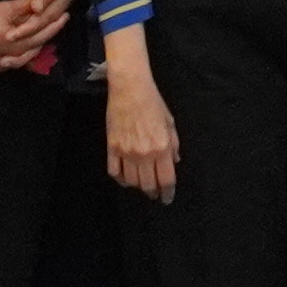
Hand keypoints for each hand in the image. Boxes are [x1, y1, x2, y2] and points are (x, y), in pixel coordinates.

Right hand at [103, 40, 179, 201]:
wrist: (130, 89)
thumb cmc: (153, 103)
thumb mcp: (170, 123)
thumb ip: (174, 144)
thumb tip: (175, 162)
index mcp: (162, 148)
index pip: (166, 179)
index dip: (168, 193)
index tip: (167, 198)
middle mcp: (144, 154)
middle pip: (148, 185)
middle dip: (153, 193)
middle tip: (155, 195)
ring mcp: (126, 152)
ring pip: (131, 181)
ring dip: (138, 187)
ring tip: (142, 186)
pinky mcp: (112, 147)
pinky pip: (114, 172)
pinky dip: (120, 179)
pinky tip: (126, 179)